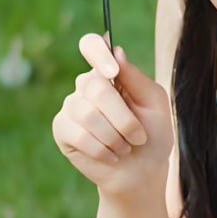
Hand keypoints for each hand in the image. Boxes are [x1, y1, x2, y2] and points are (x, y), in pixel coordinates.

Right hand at [52, 32, 173, 191]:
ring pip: (88, 114)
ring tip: (124, 148)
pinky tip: (110, 156)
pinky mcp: (62, 129)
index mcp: (109, 72)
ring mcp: (71, 106)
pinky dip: (102, 150)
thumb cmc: (152, 135)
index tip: (112, 72)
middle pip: (96, 88)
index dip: (97, 54)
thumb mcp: (154, 103)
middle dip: (124, 119)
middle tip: (138, 137)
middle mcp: (86, 85)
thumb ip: (136, 78)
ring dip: (115, 138)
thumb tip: (116, 51)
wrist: (142, 172)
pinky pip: (78, 134)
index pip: (91, 45)